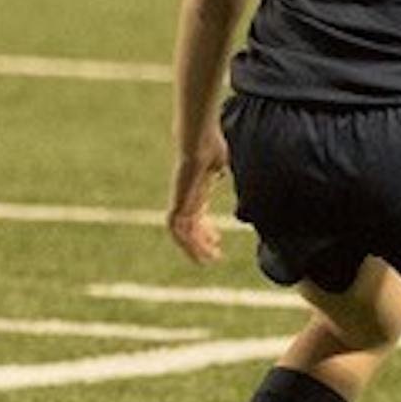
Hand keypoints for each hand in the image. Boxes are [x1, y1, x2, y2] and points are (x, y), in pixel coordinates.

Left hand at [167, 124, 229, 262]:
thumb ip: (219, 170)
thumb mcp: (219, 162)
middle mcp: (184, 200)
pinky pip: (179, 230)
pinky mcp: (177, 204)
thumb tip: (222, 171)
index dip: (206, 230)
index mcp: (194, 192)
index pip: (197, 216)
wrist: (197, 141)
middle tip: (215, 257)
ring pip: (182, 234)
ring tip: (210, 261)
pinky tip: (203, 251)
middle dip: (201, 244)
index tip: (218, 240)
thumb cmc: (210, 145)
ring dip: (195, 250)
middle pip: (189, 229)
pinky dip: (189, 243)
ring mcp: (180, 202)